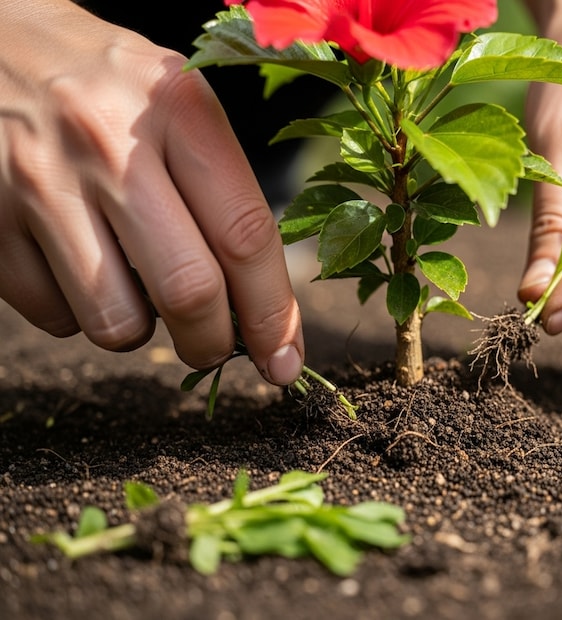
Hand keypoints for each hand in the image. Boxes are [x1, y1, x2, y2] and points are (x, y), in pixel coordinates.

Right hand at [0, 0, 303, 383]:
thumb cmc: (108, 84)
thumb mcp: (178, 105)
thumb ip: (222, 192)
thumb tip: (258, 306)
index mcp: (178, 109)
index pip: (247, 236)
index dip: (274, 314)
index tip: (285, 361)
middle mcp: (109, 144)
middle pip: (189, 291)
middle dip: (212, 345)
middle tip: (214, 349)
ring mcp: (41, 181)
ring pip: (115, 321)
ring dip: (139, 333)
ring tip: (137, 294)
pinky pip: (52, 316)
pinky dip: (77, 315)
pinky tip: (79, 269)